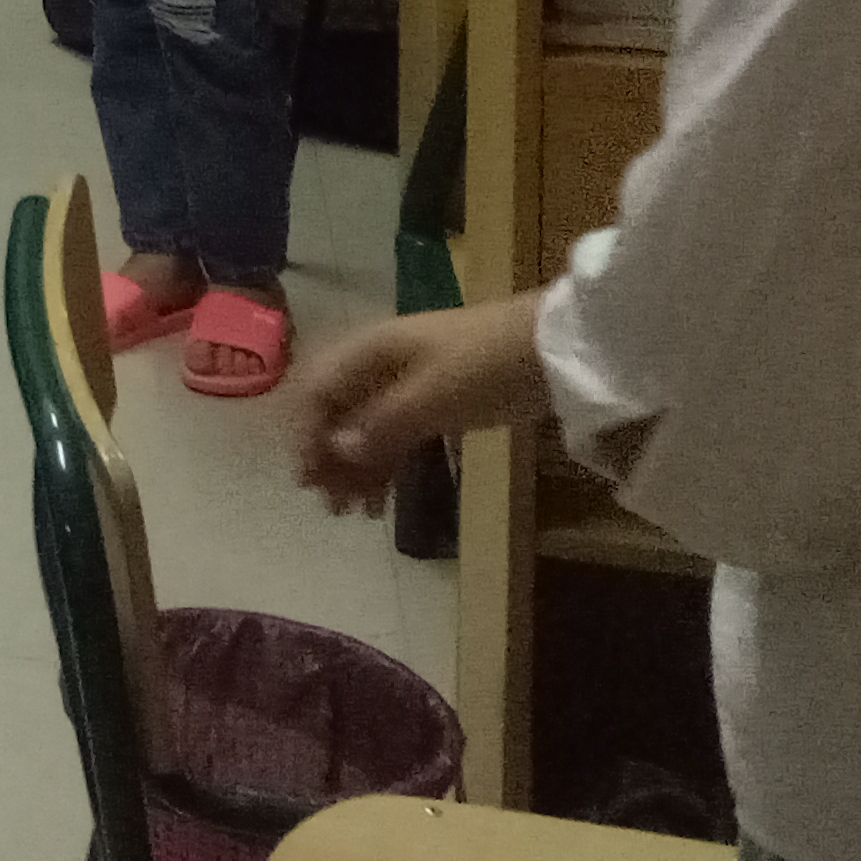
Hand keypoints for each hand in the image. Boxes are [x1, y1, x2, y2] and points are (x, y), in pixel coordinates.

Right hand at [294, 295, 555, 513]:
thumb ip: (382, 424)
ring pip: (363, 427)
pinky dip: (382, 463)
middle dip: (326, 458)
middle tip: (330, 505)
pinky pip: (392, 434)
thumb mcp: (433, 397)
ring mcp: (406, 382)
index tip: (307, 480)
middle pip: (336, 411)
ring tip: (353, 512)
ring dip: (352, 467)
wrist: (554, 349)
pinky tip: (379, 498)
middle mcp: (378, 363)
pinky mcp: (433, 401)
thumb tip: (333, 450)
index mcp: (369, 350)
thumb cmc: (488, 366)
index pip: (317, 391)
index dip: (305, 434)